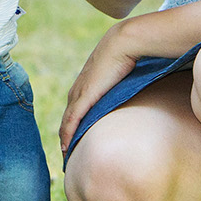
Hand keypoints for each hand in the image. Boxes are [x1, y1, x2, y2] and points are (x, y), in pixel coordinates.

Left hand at [59, 22, 143, 152]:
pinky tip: (66, 147)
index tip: (73, 142)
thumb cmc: (125, 56)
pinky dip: (68, 134)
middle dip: (66, 137)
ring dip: (65, 140)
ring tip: (66, 157)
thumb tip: (135, 94)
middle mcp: (77, 90)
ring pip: (66, 122)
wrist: (123, 43)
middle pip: (66, 119)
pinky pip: (72, 120)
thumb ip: (121, 88)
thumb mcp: (120, 77)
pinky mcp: (84, 96)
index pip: (72, 111)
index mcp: (83, 85)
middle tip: (67, 155)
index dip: (71, 127)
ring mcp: (79, 93)